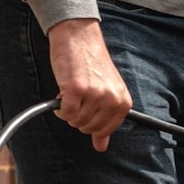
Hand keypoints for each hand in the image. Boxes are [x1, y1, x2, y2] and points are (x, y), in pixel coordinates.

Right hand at [48, 18, 131, 151]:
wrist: (79, 37)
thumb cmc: (91, 63)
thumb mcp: (106, 92)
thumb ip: (106, 120)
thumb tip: (101, 147)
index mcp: (123, 101)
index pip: (107, 130)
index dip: (92, 125)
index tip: (86, 112)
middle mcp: (111, 99)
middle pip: (89, 128)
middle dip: (79, 118)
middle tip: (76, 101)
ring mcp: (94, 94)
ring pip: (76, 122)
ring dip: (68, 113)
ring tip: (69, 96)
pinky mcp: (75, 89)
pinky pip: (66, 114)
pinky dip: (60, 110)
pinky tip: (61, 96)